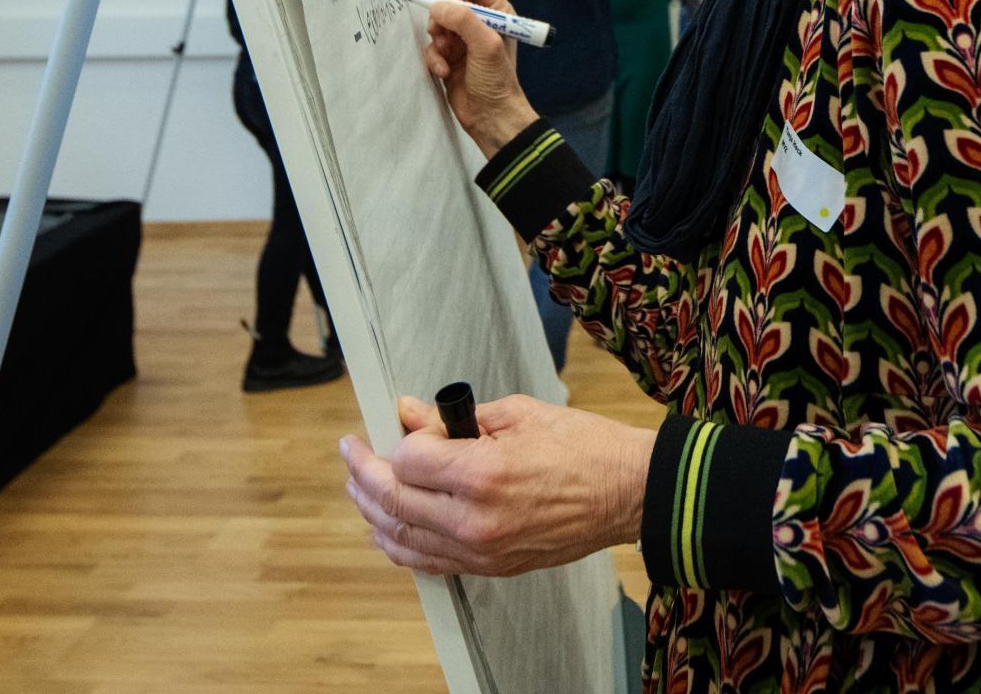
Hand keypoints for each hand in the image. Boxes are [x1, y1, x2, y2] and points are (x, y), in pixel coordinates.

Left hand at [341, 394, 654, 577]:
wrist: (628, 493)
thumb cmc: (584, 447)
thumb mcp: (518, 414)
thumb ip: (455, 418)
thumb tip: (410, 413)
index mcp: (483, 473)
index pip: (408, 460)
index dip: (398, 439)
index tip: (401, 424)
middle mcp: (475, 518)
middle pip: (393, 501)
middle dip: (364, 474)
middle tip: (352, 452)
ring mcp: (481, 549)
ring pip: (401, 537)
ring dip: (372, 511)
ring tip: (359, 487)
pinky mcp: (490, 567)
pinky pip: (427, 562)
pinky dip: (398, 545)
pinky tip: (386, 527)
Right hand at [422, 0, 539, 158]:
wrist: (490, 117)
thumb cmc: (497, 81)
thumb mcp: (486, 45)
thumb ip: (463, 20)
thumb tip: (438, 6)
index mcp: (498, 14)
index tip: (452, 2)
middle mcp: (480, 24)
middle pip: (450, 3)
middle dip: (443, 19)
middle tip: (444, 36)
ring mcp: (463, 41)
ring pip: (437, 25)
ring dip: (437, 41)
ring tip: (446, 56)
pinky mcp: (448, 57)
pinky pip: (432, 47)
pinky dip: (434, 59)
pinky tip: (443, 72)